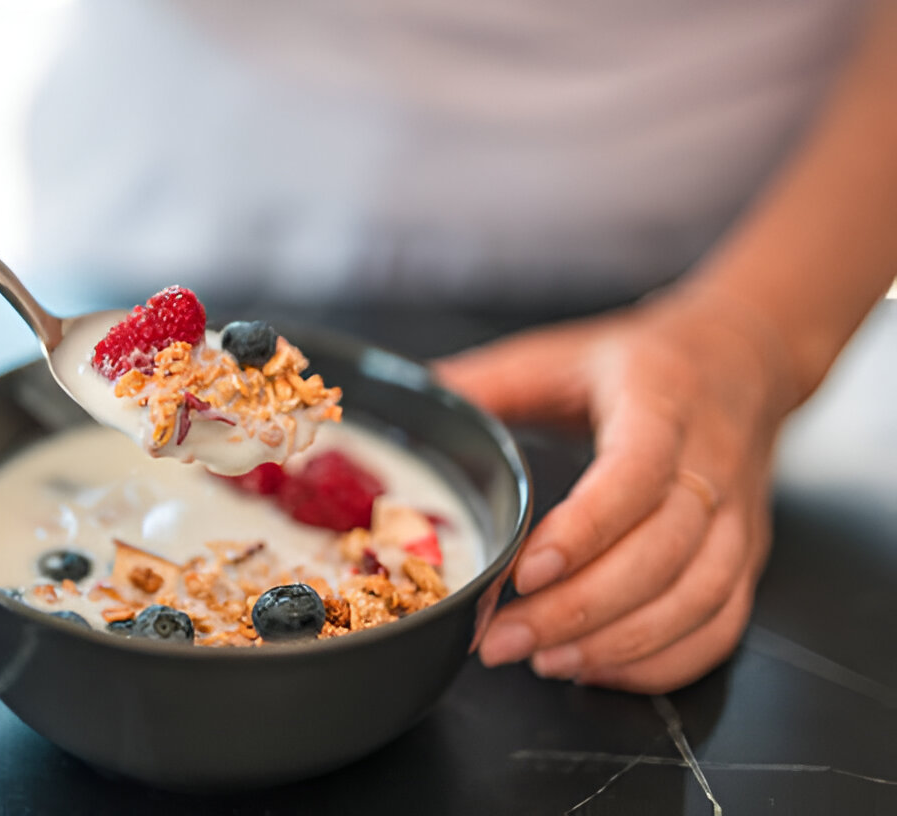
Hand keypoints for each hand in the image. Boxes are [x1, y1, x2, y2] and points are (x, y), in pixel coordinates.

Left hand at [433, 288, 800, 692]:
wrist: (743, 360)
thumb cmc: (641, 363)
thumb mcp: (563, 354)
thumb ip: (491, 381)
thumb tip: (417, 401)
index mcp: (661, 403)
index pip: (636, 473)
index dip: (585, 530)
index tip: (525, 573)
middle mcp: (712, 464)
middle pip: (663, 553)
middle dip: (580, 610)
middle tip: (503, 639)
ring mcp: (739, 517)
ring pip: (697, 598)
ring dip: (617, 643)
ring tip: (541, 660)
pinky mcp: (747, 557)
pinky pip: (720, 625)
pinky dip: (662, 661)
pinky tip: (597, 666)